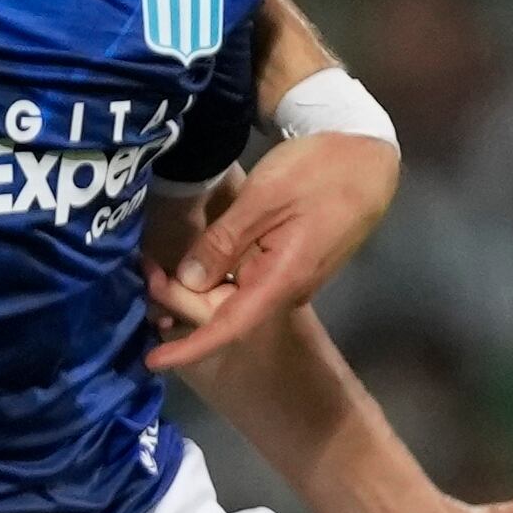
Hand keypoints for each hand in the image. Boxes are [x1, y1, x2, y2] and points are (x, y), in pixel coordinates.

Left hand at [142, 132, 398, 372]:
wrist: (367, 152)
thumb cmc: (319, 171)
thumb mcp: (262, 198)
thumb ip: (224, 241)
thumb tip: (189, 280)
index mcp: (282, 279)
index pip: (230, 327)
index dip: (191, 346)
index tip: (154, 360)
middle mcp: (286, 288)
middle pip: (225, 310)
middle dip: (181, 297)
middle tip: (145, 268)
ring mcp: (290, 276)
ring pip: (234, 294)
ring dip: (197, 285)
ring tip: (157, 264)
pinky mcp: (290, 261)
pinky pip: (246, 278)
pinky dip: (217, 272)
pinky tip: (196, 257)